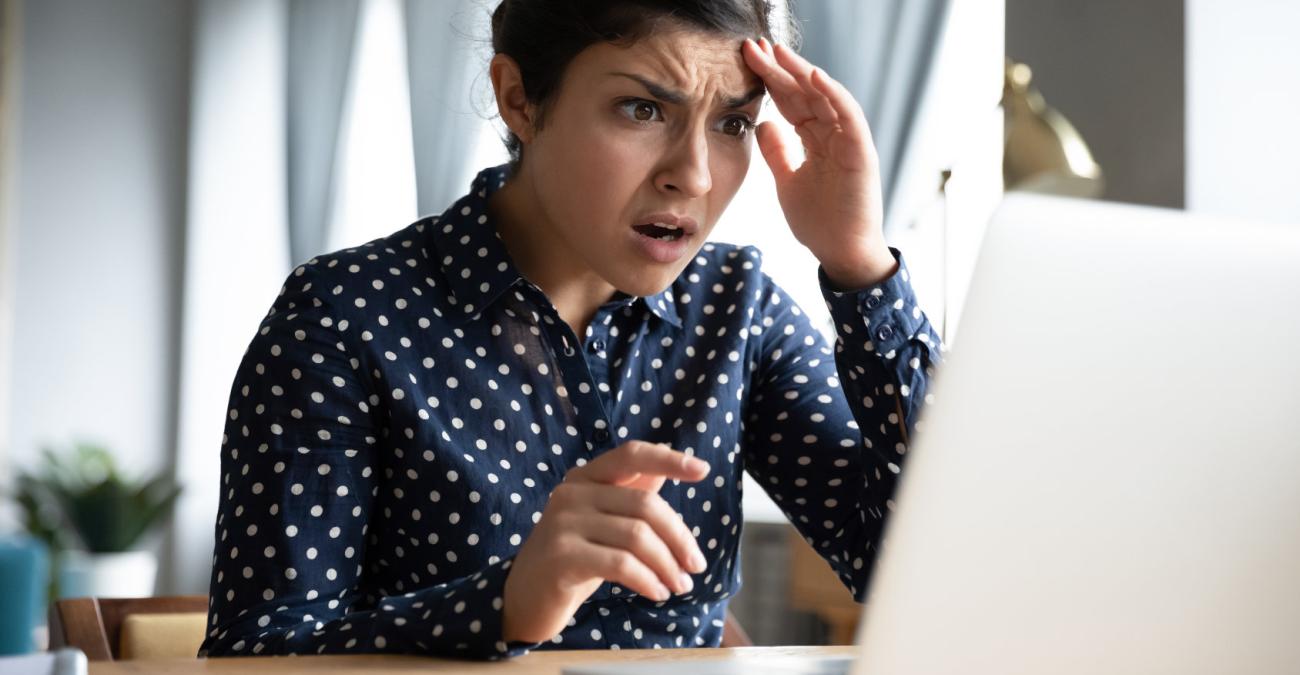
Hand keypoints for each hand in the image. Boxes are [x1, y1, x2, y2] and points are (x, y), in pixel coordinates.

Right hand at [501, 441, 710, 643]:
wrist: (525, 598)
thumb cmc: (574, 558)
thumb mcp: (604, 522)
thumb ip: (632, 493)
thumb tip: (672, 465)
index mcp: (584, 477)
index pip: (631, 455)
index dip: (668, 459)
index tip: (703, 471)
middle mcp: (571, 492)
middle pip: (645, 504)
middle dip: (679, 537)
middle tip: (696, 566)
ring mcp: (562, 523)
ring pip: (637, 536)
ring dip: (668, 565)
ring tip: (679, 586)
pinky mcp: (561, 556)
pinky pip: (621, 564)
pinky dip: (648, 580)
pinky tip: (657, 593)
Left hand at [742, 37, 897, 288]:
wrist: (841, 253)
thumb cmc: (820, 221)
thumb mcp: (787, 181)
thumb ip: (777, 152)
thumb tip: (762, 123)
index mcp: (815, 139)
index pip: (790, 101)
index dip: (769, 81)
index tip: (745, 61)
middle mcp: (833, 134)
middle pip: (804, 93)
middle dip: (779, 69)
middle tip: (753, 46)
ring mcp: (848, 141)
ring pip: (825, 97)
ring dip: (802, 72)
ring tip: (778, 52)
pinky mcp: (861, 153)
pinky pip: (848, 116)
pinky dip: (833, 95)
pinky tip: (813, 76)